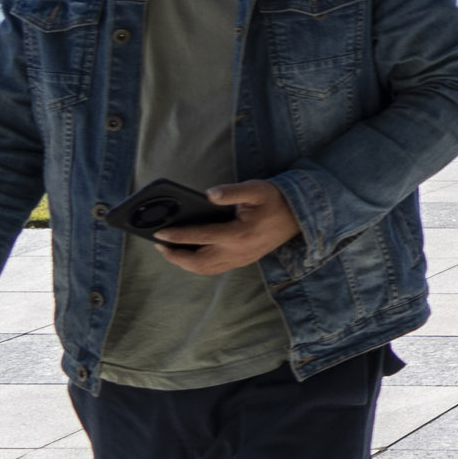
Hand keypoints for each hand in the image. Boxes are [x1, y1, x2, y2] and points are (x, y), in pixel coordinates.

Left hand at [153, 179, 298, 277]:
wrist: (299, 217)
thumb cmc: (275, 200)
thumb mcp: (256, 188)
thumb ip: (232, 191)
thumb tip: (209, 195)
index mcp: (239, 234)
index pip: (201, 237)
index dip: (178, 236)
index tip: (159, 233)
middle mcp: (239, 251)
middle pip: (199, 263)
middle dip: (176, 256)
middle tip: (159, 245)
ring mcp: (241, 259)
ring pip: (206, 269)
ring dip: (185, 263)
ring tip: (170, 251)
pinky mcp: (243, 261)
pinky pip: (215, 269)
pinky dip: (198, 265)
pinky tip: (189, 254)